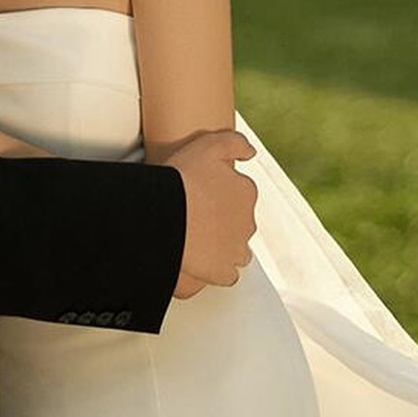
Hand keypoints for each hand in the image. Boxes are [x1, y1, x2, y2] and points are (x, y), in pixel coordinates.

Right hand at [164, 127, 256, 294]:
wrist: (165, 217)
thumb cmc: (183, 179)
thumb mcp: (208, 145)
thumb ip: (234, 143)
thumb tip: (252, 152)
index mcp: (246, 191)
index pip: (240, 193)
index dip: (220, 194)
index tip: (202, 195)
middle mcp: (248, 221)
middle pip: (240, 221)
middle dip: (224, 221)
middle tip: (197, 217)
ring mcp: (237, 249)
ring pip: (238, 249)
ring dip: (224, 246)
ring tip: (199, 241)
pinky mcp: (224, 271)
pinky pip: (227, 273)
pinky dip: (218, 269)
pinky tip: (202, 261)